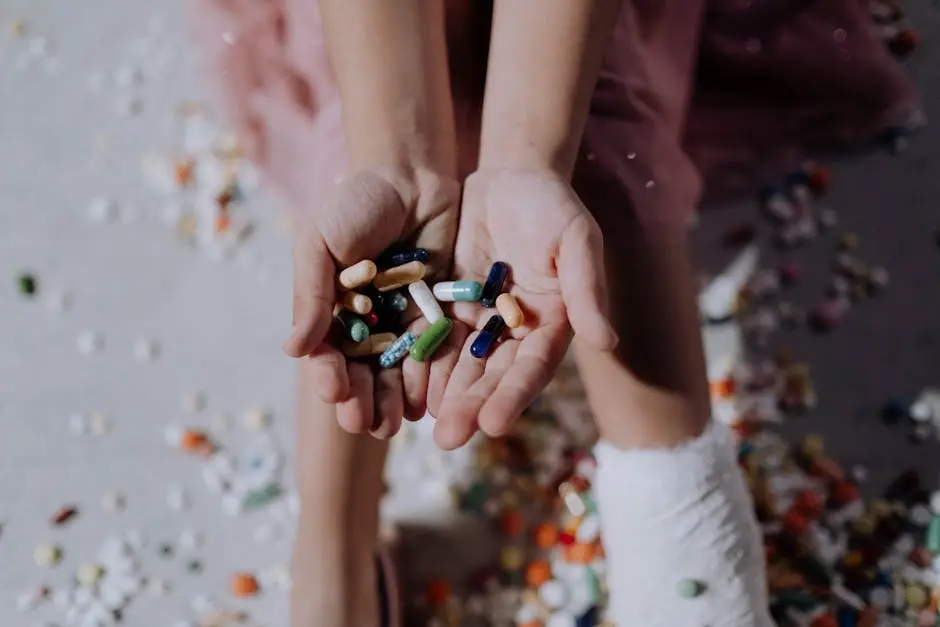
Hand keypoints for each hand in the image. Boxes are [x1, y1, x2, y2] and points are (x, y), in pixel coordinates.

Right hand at [283, 168, 463, 438]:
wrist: (412, 176)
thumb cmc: (355, 205)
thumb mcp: (321, 243)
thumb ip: (311, 294)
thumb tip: (293, 351)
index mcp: (330, 312)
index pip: (327, 354)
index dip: (329, 376)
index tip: (334, 392)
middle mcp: (365, 325)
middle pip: (361, 373)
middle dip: (362, 400)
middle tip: (367, 424)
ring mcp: (401, 322)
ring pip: (395, 372)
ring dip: (394, 401)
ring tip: (396, 424)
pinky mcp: (437, 315)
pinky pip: (432, 353)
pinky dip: (428, 377)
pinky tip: (429, 400)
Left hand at [433, 167, 616, 448]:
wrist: (511, 177)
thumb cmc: (553, 205)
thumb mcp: (576, 239)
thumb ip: (586, 288)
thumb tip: (607, 342)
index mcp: (551, 323)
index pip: (532, 367)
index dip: (513, 396)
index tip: (494, 425)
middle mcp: (515, 332)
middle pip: (492, 376)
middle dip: (472, 407)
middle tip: (447, 439)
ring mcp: (481, 321)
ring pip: (460, 365)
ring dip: (444, 395)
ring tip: (422, 425)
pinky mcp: (450, 305)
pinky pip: (434, 338)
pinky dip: (420, 362)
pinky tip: (401, 385)